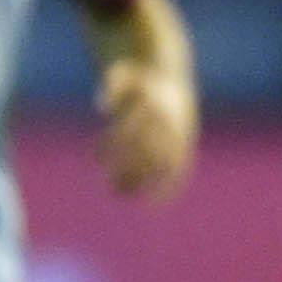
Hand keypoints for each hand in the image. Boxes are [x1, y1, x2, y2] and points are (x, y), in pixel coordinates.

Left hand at [96, 58, 195, 200]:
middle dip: (126, 168)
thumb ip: (110, 87)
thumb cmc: (135, 84)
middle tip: (108, 185)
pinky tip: (151, 205)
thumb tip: (101, 108)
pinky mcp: (185, 146)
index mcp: (153, 99)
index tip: (95, 157)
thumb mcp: (122, 75)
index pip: (130, 126)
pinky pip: (180, 169)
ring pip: (162, 162)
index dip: (112, 143)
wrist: (167, 84)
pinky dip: (169, 189)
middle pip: (146, 148)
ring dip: (142, 180)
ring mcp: (180, 133)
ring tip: (120, 193)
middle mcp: (169, 118)